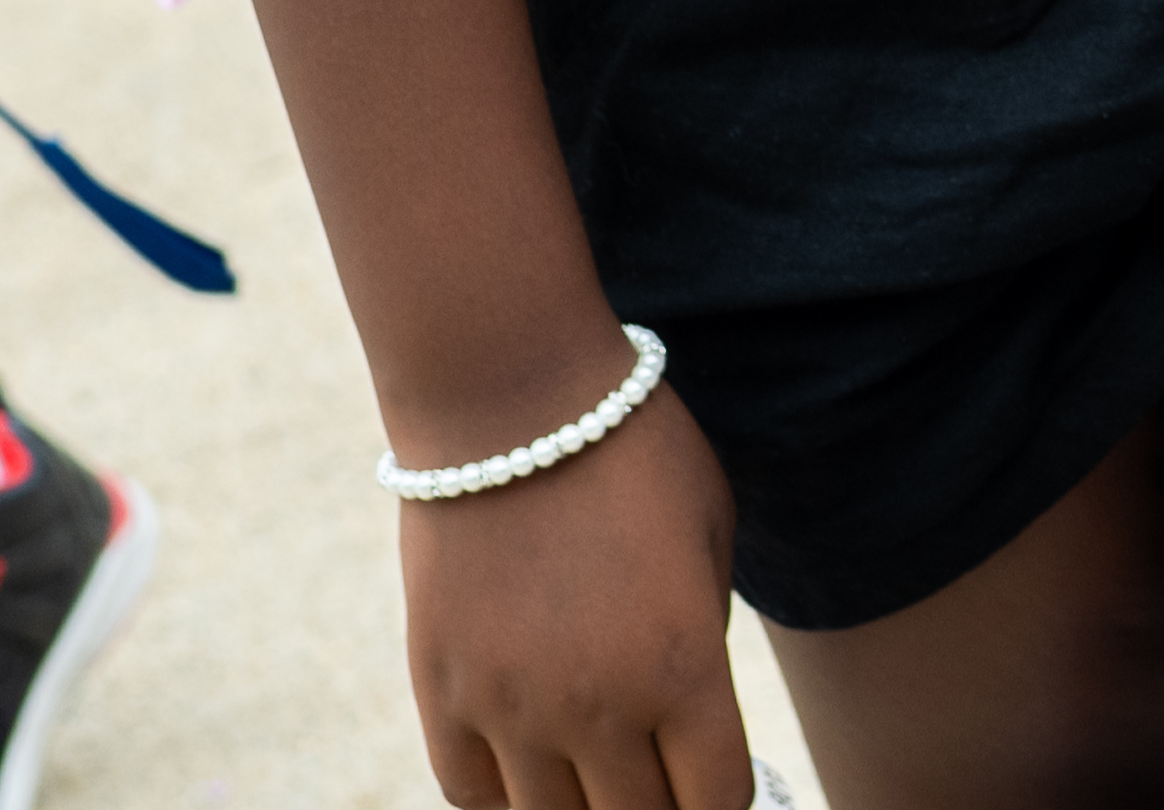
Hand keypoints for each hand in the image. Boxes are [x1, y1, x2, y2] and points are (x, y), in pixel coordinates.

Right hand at [401, 383, 753, 809]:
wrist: (510, 395)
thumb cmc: (631, 447)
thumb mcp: (710, 533)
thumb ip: (704, 635)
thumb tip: (688, 710)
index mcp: (683, 668)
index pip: (717, 800)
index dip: (722, 799)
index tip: (713, 778)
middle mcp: (599, 708)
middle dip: (659, 805)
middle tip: (657, 774)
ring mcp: (510, 708)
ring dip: (581, 806)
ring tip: (594, 775)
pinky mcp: (441, 691)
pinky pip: (469, 794)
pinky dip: (503, 796)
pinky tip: (526, 768)